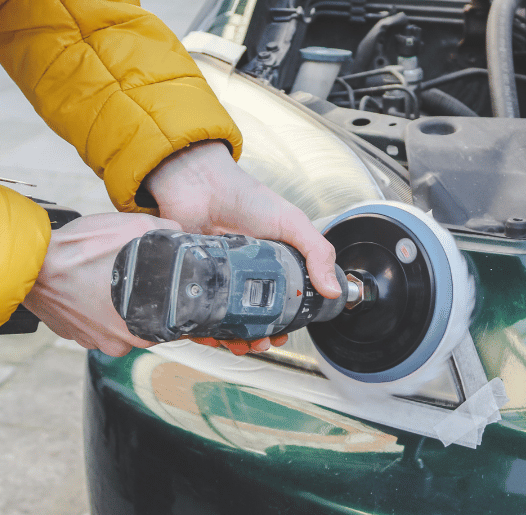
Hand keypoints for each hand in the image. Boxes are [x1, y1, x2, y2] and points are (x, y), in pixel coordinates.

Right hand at [23, 211, 181, 355]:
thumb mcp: (134, 228)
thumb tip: (184, 234)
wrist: (29, 262)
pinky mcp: (73, 333)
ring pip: (119, 321)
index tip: (171, 282)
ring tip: (109, 274)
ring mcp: (92, 341)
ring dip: (119, 301)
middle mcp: (117, 344)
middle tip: (138, 272)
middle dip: (146, 297)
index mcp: (139, 328)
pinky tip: (91, 281)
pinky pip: (95, 319)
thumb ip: (166, 232)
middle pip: (146, 321)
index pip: (173, 322)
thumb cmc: (79, 249)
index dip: (175, 298)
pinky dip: (96, 303)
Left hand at [144, 140, 339, 355]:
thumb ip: (316, 252)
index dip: (283, 324)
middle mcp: (242, 275)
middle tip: (260, 343)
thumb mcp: (291, 222)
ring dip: (231, 338)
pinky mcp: (192, 279)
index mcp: (270, 266)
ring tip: (237, 343)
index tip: (282, 337)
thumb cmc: (245, 196)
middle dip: (256, 338)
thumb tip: (333, 289)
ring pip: (223, 320)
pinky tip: (210, 334)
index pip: (279, 303)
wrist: (201, 182)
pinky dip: (202, 328)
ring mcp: (216, 279)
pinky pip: (196, 311)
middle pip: (250, 319)